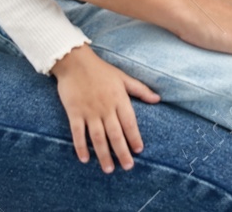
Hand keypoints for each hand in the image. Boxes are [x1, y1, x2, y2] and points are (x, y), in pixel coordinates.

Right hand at [50, 44, 159, 172]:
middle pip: (115, 134)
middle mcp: (105, 108)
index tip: (139, 150)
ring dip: (103, 154)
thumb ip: (140, 89)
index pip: (129, 122)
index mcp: (118, 99)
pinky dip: (80, 147)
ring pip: (97, 137)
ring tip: (109, 169)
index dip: (135, 137)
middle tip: (127, 167)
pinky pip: (77, 133)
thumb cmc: (101, 70)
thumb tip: (158, 99)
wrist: (74, 61)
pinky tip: (85, 159)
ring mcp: (89, 111)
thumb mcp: (123, 77)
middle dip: (122, 152)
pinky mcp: (74, 112)